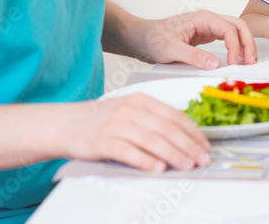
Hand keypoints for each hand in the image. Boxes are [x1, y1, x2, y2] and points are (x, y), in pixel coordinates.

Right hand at [59, 94, 209, 172]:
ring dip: (173, 155)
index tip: (204, 146)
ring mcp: (117, 125)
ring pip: (153, 140)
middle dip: (188, 146)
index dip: (193, 133)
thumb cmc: (100, 120)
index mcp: (141, 100)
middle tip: (201, 159)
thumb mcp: (129, 111)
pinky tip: (158, 168)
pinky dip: (146, 161)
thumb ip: (153, 120)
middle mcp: (131, 109)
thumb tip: (183, 139)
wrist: (65, 124)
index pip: (175, 116)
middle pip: (167, 128)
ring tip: (186, 165)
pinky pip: (130, 152)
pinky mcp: (103, 142)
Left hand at [134, 10, 257, 68]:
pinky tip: (238, 57)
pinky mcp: (206, 34)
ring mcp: (208, 26)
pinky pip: (227, 37)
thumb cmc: (153, 39)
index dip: (235, 46)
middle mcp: (208, 19)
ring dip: (244, 44)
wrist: (142, 37)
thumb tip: (215, 64)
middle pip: (238, 26)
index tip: (233, 63)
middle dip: (247, 42)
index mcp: (202, 18)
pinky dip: (236, 46)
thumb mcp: (171, 50)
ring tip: (249, 60)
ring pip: (235, 30)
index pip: (228, 29)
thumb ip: (193, 56)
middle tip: (251, 61)